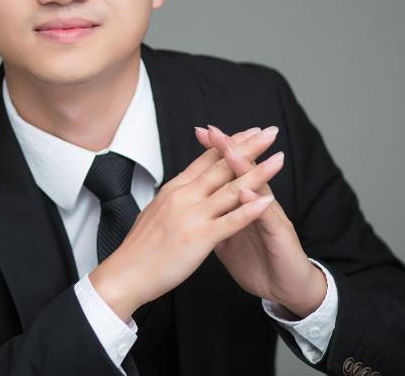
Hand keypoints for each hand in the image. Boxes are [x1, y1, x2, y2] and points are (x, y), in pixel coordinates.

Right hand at [89, 133, 283, 321]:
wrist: (125, 272)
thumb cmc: (138, 247)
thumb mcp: (155, 211)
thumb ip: (173, 198)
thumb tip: (181, 188)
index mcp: (175, 189)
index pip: (206, 159)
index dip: (229, 143)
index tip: (248, 132)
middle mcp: (184, 196)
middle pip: (222, 165)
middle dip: (249, 147)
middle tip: (269, 132)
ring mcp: (193, 215)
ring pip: (231, 188)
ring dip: (258, 172)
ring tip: (279, 159)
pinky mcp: (199, 238)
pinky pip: (230, 221)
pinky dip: (250, 210)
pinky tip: (268, 201)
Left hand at [194, 124, 325, 318]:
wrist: (288, 290)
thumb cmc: (261, 263)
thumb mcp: (230, 240)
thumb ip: (217, 221)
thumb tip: (199, 209)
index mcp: (246, 204)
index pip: (230, 172)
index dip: (216, 152)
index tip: (201, 133)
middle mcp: (260, 204)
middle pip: (244, 171)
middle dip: (229, 149)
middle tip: (213, 130)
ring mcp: (271, 217)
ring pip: (257, 187)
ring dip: (244, 168)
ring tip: (230, 150)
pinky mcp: (280, 236)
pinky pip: (267, 218)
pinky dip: (256, 204)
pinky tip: (247, 191)